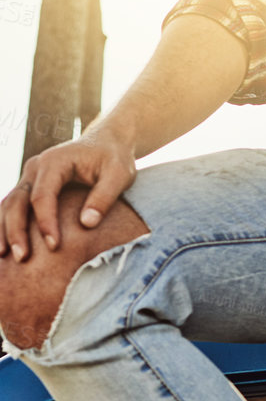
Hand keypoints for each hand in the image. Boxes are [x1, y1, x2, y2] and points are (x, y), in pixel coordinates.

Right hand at [0, 130, 136, 261]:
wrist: (105, 142)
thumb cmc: (113, 158)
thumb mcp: (119, 175)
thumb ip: (104, 197)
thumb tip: (86, 224)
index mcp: (55, 162)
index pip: (42, 196)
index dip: (46, 223)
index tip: (54, 247)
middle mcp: (35, 168)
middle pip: (17, 201)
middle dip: (17, 231)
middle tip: (23, 258)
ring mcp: (29, 177)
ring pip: (9, 204)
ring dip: (5, 230)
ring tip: (4, 256)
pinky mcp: (30, 186)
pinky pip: (12, 205)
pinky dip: (6, 224)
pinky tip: (6, 246)